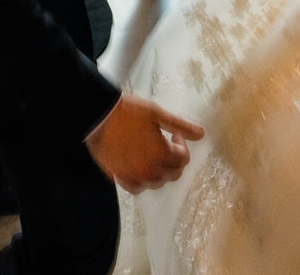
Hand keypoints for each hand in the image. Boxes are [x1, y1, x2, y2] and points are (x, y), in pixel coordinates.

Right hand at [84, 94, 203, 193]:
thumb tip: (201, 133)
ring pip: (156, 183)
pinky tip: (140, 168)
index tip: (174, 133)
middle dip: (175, 160)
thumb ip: (180, 125)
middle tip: (167, 145)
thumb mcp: (157, 113)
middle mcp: (150, 169)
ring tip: (154, 155)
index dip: (181, 144)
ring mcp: (134, 175)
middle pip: (173, 174)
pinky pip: (136, 188)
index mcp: (162, 153)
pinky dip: (142, 181)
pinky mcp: (119, 176)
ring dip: (160, 171)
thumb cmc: (127, 111)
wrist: (98, 116)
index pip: (183, 159)